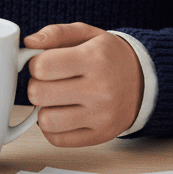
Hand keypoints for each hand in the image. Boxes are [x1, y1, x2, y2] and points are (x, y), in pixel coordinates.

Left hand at [25, 22, 142, 146]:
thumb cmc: (108, 55)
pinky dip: (53, 128)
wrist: (144, 80)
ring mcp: (101, 116)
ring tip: (56, 99)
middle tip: (49, 81)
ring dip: (44, 109)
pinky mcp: (100, 135)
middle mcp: (100, 89)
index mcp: (95, 58)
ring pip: (45, 120)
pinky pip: (58, 140)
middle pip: (39, 94)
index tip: (44, 63)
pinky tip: (63, 113)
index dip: (35, 63)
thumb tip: (28, 42)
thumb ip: (55, 33)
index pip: (42, 66)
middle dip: (36, 85)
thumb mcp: (86, 33)